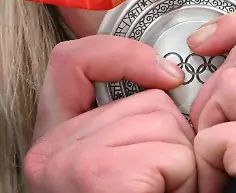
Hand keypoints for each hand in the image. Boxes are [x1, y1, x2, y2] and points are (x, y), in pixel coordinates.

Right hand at [23, 35, 197, 192]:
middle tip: (165, 180)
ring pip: (165, 123)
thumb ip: (123, 123)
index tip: (168, 76)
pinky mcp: (99, 177)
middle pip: (145, 100)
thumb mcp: (116, 163)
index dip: (123, 55)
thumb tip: (170, 82)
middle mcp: (50, 149)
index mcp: (50, 141)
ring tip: (167, 192)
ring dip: (185, 164)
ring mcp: (71, 161)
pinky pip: (171, 155)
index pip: (70, 61)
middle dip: (172, 138)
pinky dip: (186, 181)